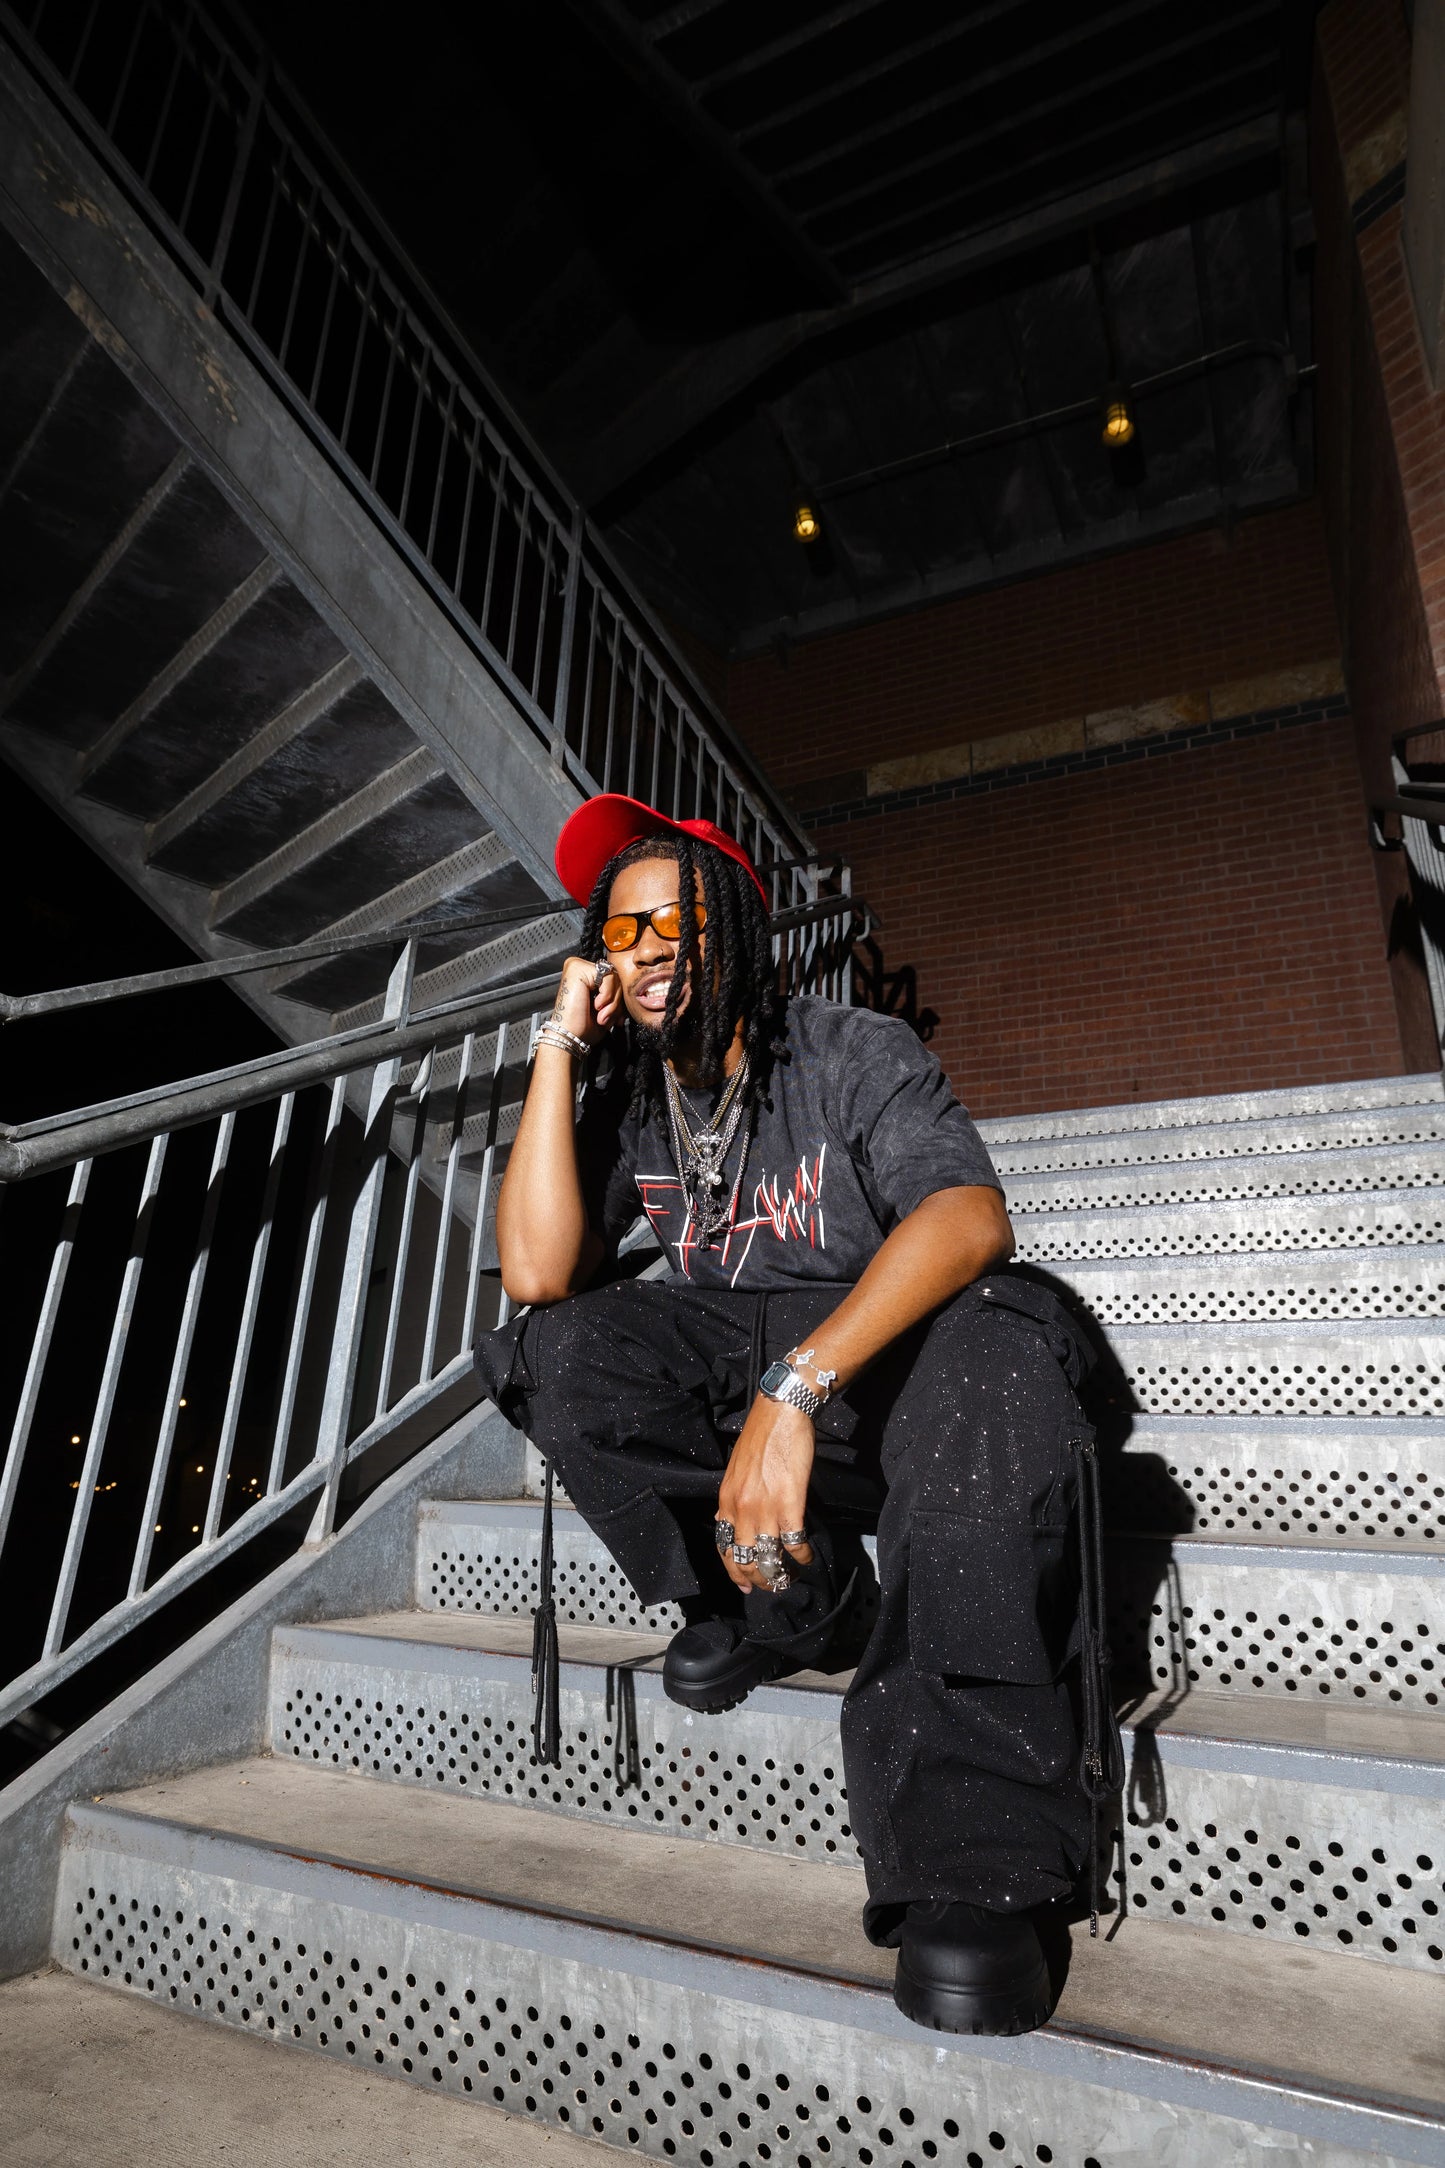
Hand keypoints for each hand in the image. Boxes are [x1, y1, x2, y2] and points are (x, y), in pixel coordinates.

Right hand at [548, 954, 622, 1048]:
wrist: (569, 1037)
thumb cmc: (582, 1028)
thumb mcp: (606, 1010)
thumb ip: (616, 996)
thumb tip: (629, 993)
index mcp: (585, 976)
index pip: (613, 980)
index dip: (618, 1000)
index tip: (617, 1018)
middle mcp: (580, 968)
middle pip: (615, 977)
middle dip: (616, 1002)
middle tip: (606, 1018)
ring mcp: (578, 966)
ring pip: (613, 977)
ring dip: (612, 1002)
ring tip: (601, 1016)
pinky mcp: (578, 968)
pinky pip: (607, 976)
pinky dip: (607, 995)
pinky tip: (596, 1006)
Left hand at [716, 1396, 815, 1591]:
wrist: (781, 1414)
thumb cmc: (761, 1437)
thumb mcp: (736, 1470)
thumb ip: (733, 1497)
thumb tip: (729, 1517)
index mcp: (726, 1500)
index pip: (723, 1547)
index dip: (734, 1571)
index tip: (745, 1584)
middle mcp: (741, 1510)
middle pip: (745, 1560)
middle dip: (758, 1580)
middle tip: (772, 1586)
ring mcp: (765, 1510)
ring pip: (768, 1559)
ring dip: (780, 1575)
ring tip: (790, 1577)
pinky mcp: (790, 1505)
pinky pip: (794, 1544)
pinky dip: (802, 1556)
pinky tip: (806, 1557)